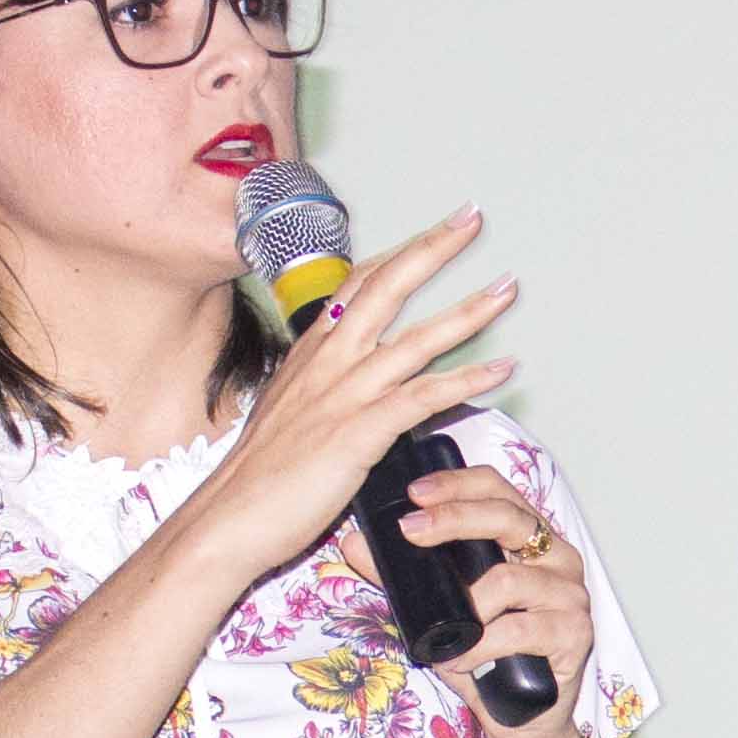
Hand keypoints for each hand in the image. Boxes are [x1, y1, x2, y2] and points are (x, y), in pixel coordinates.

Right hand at [164, 203, 517, 599]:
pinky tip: (503, 368)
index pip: (357, 285)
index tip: (433, 231)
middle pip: (387, 287)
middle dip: (433, 248)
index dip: (398, 253)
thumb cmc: (259, 478)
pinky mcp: (361, 432)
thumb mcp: (290, 416)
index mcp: (311, 354)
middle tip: (472, 219)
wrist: (230, 518)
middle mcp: (329, 362)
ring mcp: (345, 394)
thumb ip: (322, 392)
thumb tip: (346, 389)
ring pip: (416, 339)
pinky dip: (469, 380)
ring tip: (507, 288)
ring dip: (468, 310)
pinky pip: (424, 397)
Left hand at [393, 462, 600, 737]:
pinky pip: (520, 629)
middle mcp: (556, 558)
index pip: (498, 490)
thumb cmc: (485, 658)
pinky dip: (483, 645)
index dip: (457, 484)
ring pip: (509, 580)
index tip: (415, 494)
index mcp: (528, 540)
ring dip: (466, 606)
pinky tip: (462, 658)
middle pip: (507, 517)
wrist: (520, 720)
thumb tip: (354, 545)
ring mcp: (569, 595)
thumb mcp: (437, 611)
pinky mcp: (575, 634)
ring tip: (443, 633)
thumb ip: (402, 577)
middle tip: (411, 531)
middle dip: (454, 518)